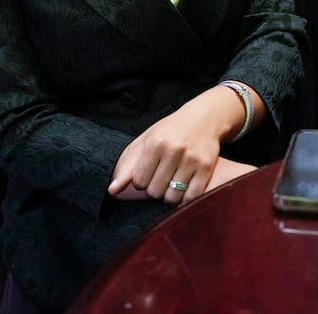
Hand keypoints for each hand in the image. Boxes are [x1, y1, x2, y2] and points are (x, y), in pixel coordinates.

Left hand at [106, 88, 245, 204]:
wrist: (203, 118)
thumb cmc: (170, 131)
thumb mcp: (146, 140)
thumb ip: (128, 165)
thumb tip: (112, 190)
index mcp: (155, 142)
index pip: (139, 181)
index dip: (141, 182)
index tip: (147, 175)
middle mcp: (173, 150)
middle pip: (155, 191)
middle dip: (155, 189)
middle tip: (161, 179)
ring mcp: (192, 159)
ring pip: (173, 197)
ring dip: (170, 195)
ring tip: (172, 183)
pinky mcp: (206, 168)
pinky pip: (191, 197)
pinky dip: (185, 198)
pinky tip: (184, 188)